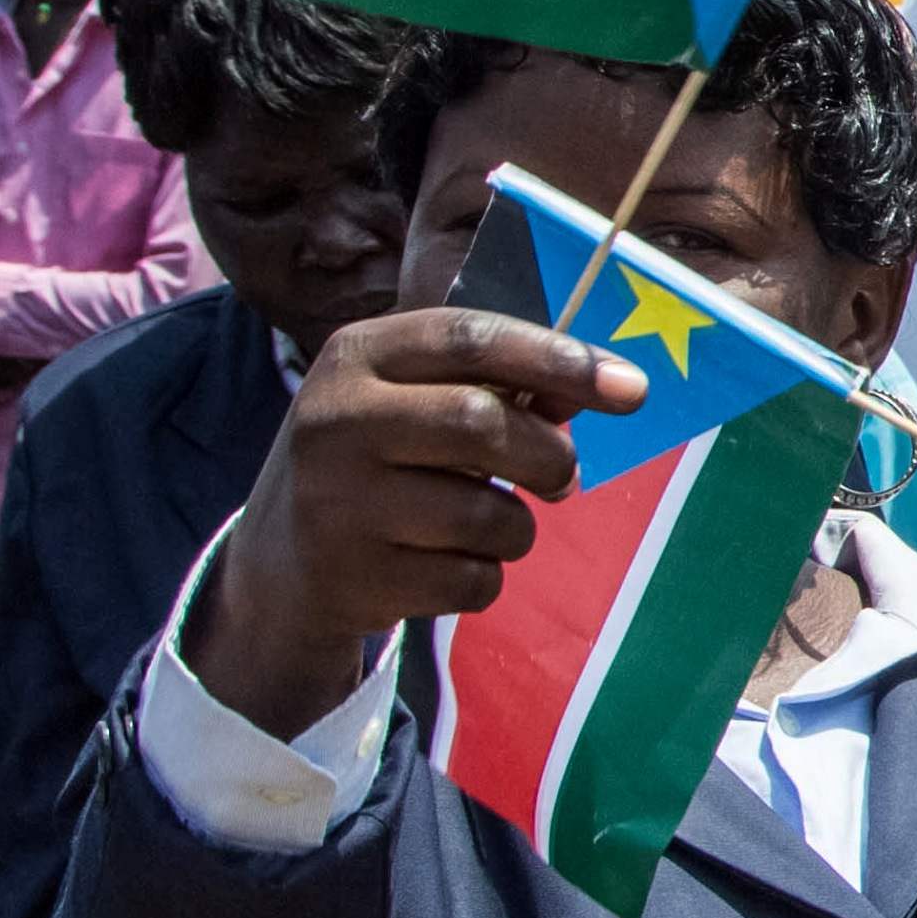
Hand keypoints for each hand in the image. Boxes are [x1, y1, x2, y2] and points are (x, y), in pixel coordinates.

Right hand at [188, 311, 645, 740]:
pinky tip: (441, 566)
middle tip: (563, 477)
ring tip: (484, 524)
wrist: (282, 560)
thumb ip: (503, 389)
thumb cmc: (382, 461)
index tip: (634, 390)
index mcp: (356, 355)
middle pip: (482, 422)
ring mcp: (336, 502)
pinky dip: (482, 579)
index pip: (470, 337)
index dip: (559, 359)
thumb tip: (607, 387)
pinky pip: (471, 581)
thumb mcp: (418, 405)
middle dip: (548, 456)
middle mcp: (334, 419)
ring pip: (487, 516)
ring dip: (515, 528)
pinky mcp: (351, 578)